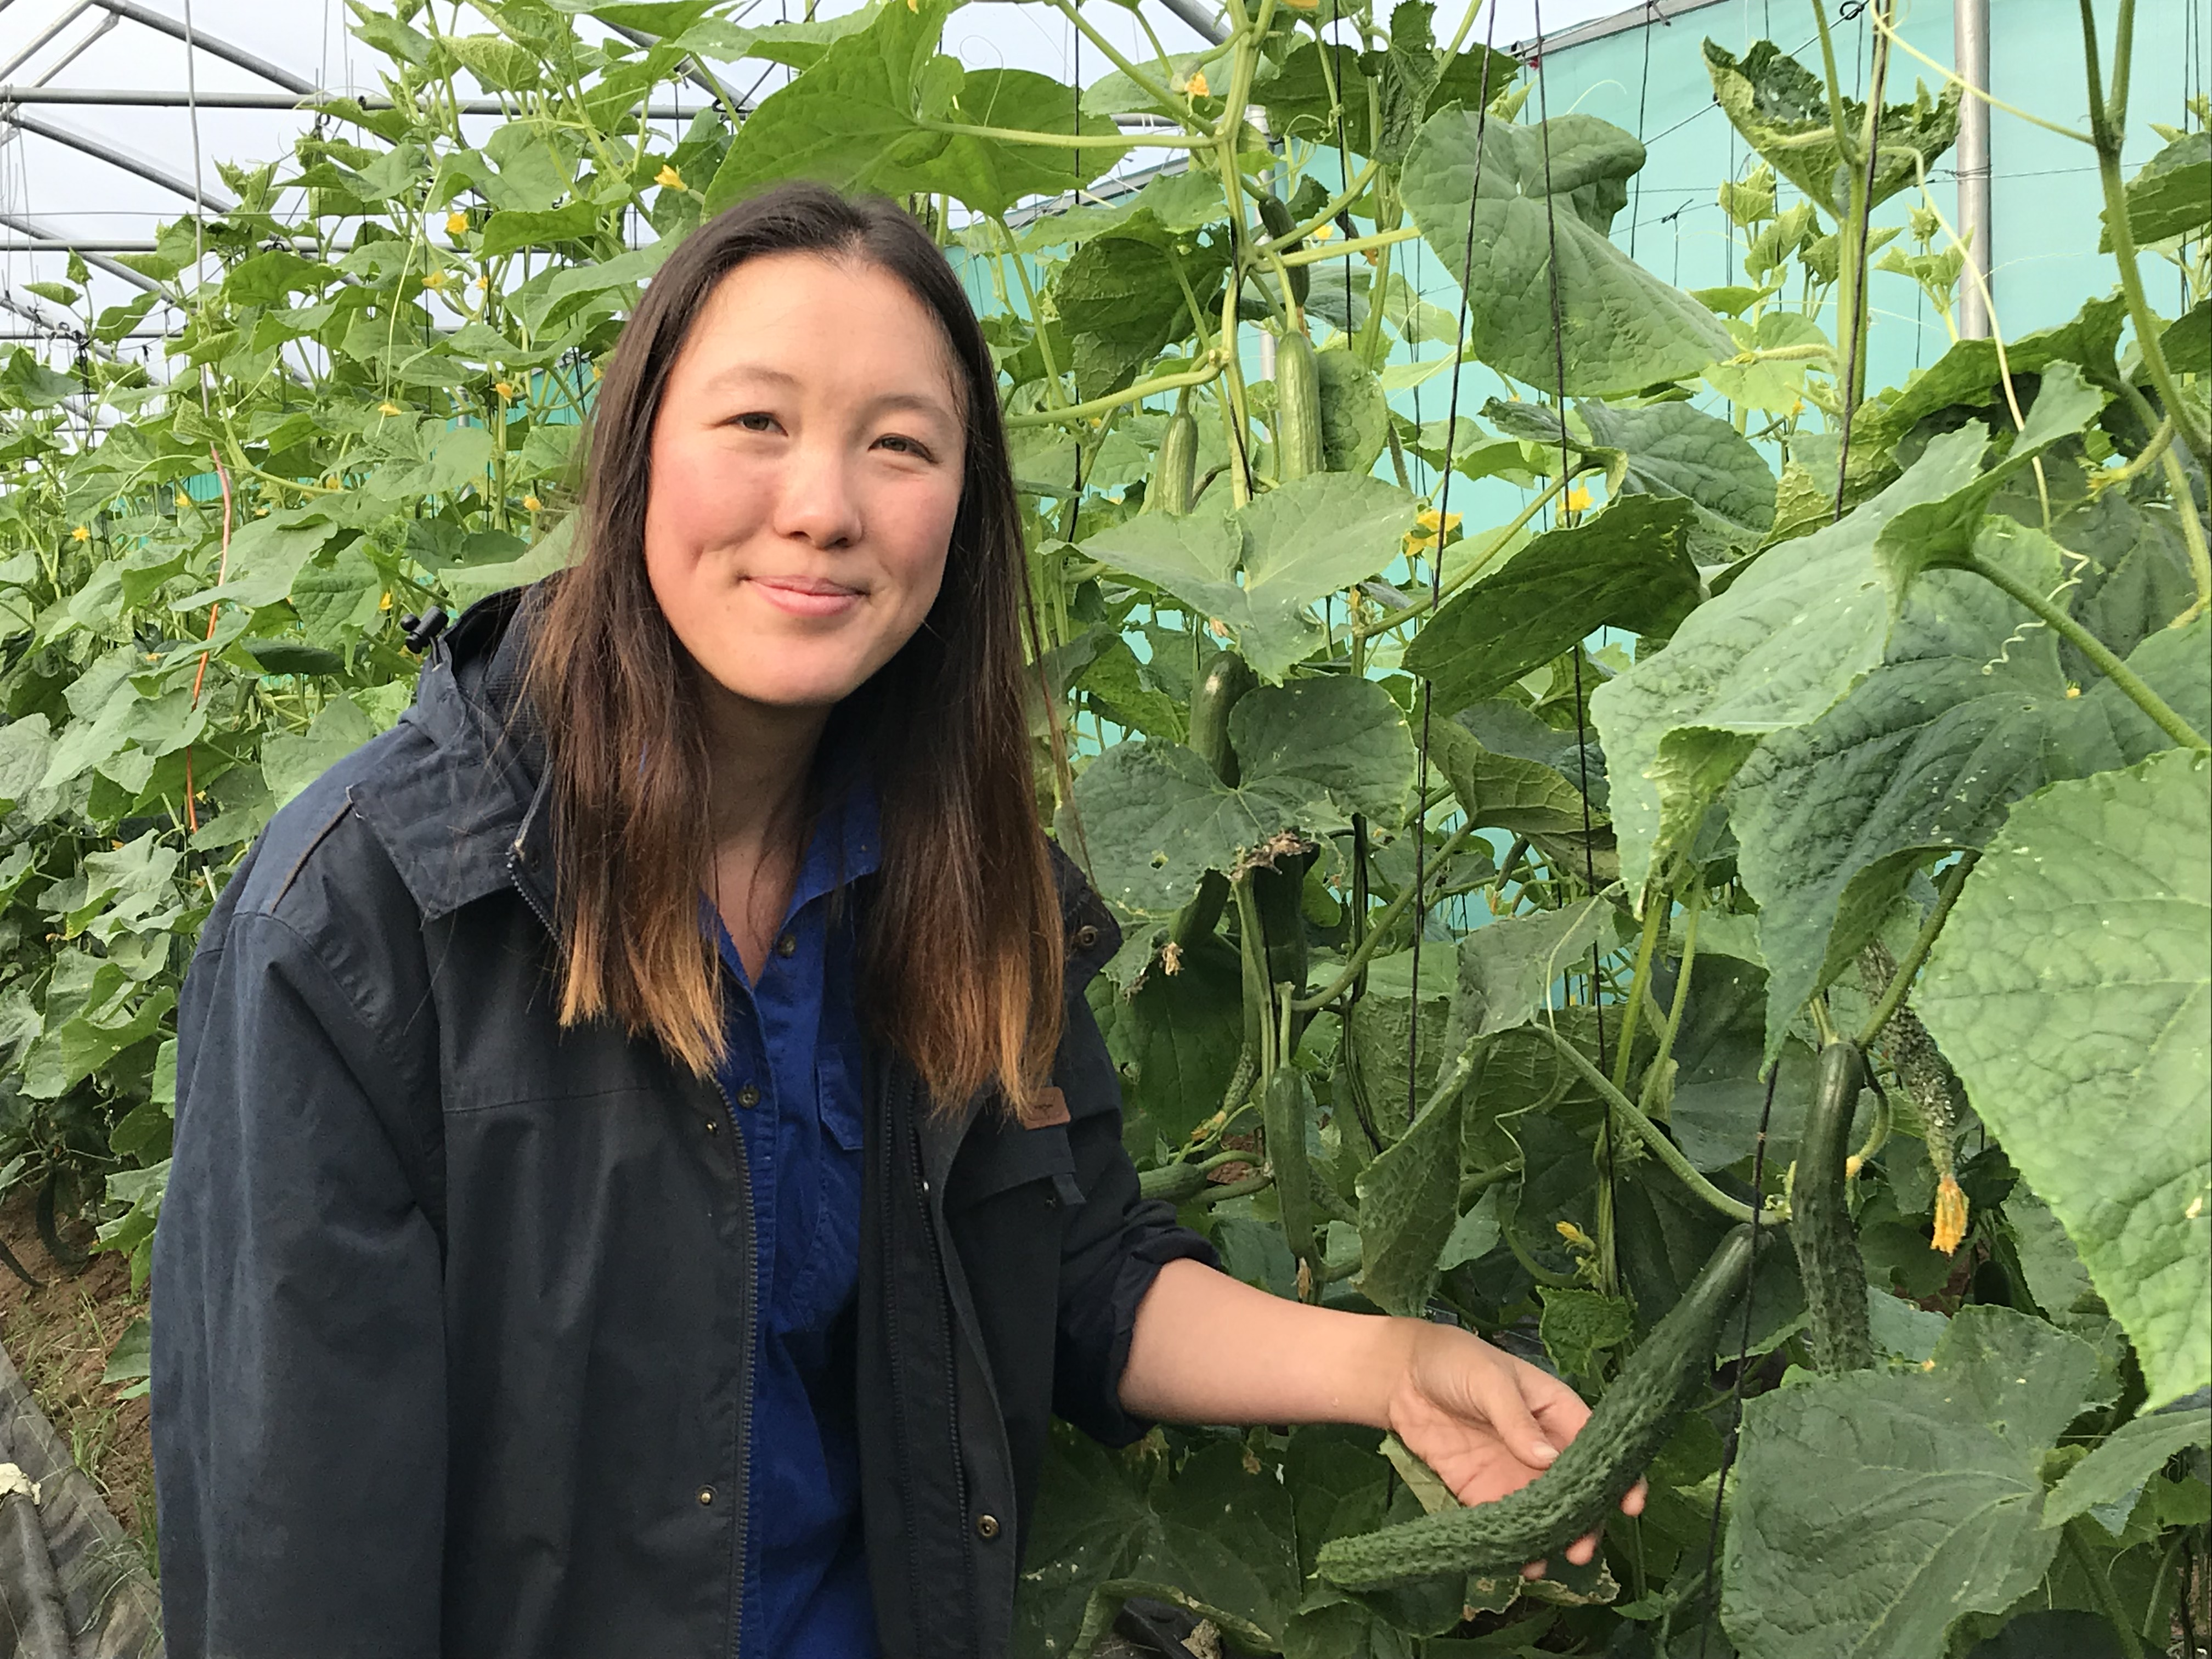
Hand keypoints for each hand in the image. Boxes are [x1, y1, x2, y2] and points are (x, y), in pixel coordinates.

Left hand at [1384, 1321, 1645, 1579]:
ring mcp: (1514, 1473)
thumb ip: (1516, 1419)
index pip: (1598, 1447)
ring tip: (1545, 1562)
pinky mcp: (1482, 1491)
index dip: (1620, 1477)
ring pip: (1544, 1514)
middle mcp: (1543, 1448)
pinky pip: (1504, 1522)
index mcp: (1557, 1412)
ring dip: (1549, 1539)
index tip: (1630, 1505)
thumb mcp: (1490, 1380)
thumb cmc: (1455, 1361)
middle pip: (1576, 1491)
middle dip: (1584, 1522)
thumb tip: (1550, 1460)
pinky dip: (1513, 1542)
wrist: (1401, 1375)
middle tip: (1581, 1549)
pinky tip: (1516, 1561)